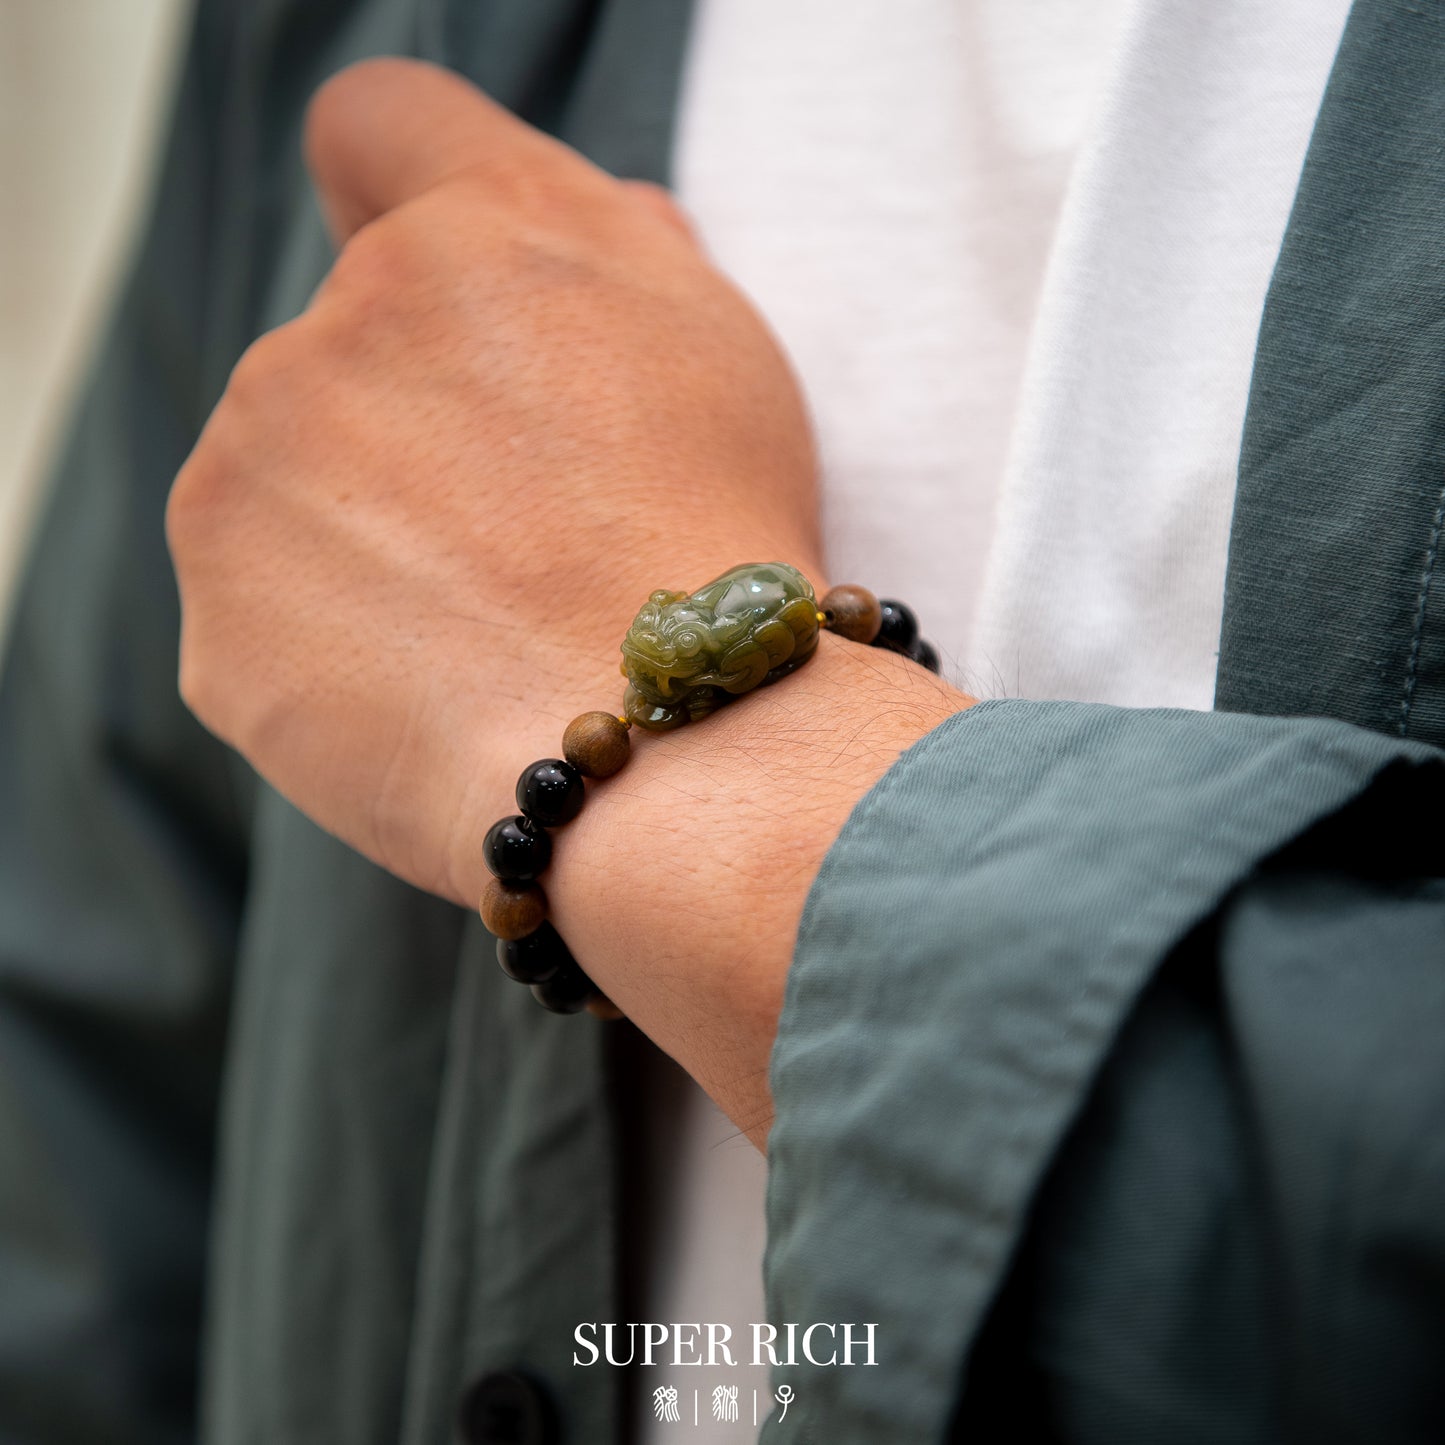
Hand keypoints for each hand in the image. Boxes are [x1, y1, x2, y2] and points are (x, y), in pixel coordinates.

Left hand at [168, 59, 970, 1142]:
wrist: (677, 753)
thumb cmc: (721, 551)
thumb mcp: (716, 345)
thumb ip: (614, 248)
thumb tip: (567, 227)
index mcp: (468, 238)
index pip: (379, 126)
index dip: (404, 187)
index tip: (439, 282)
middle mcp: (333, 327)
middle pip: (345, 342)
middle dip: (419, 415)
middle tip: (528, 531)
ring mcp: (253, 475)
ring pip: (293, 481)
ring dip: (368, 535)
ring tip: (490, 628)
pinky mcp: (219, 622)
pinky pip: (270, 614)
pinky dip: (337, 650)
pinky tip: (435, 693)